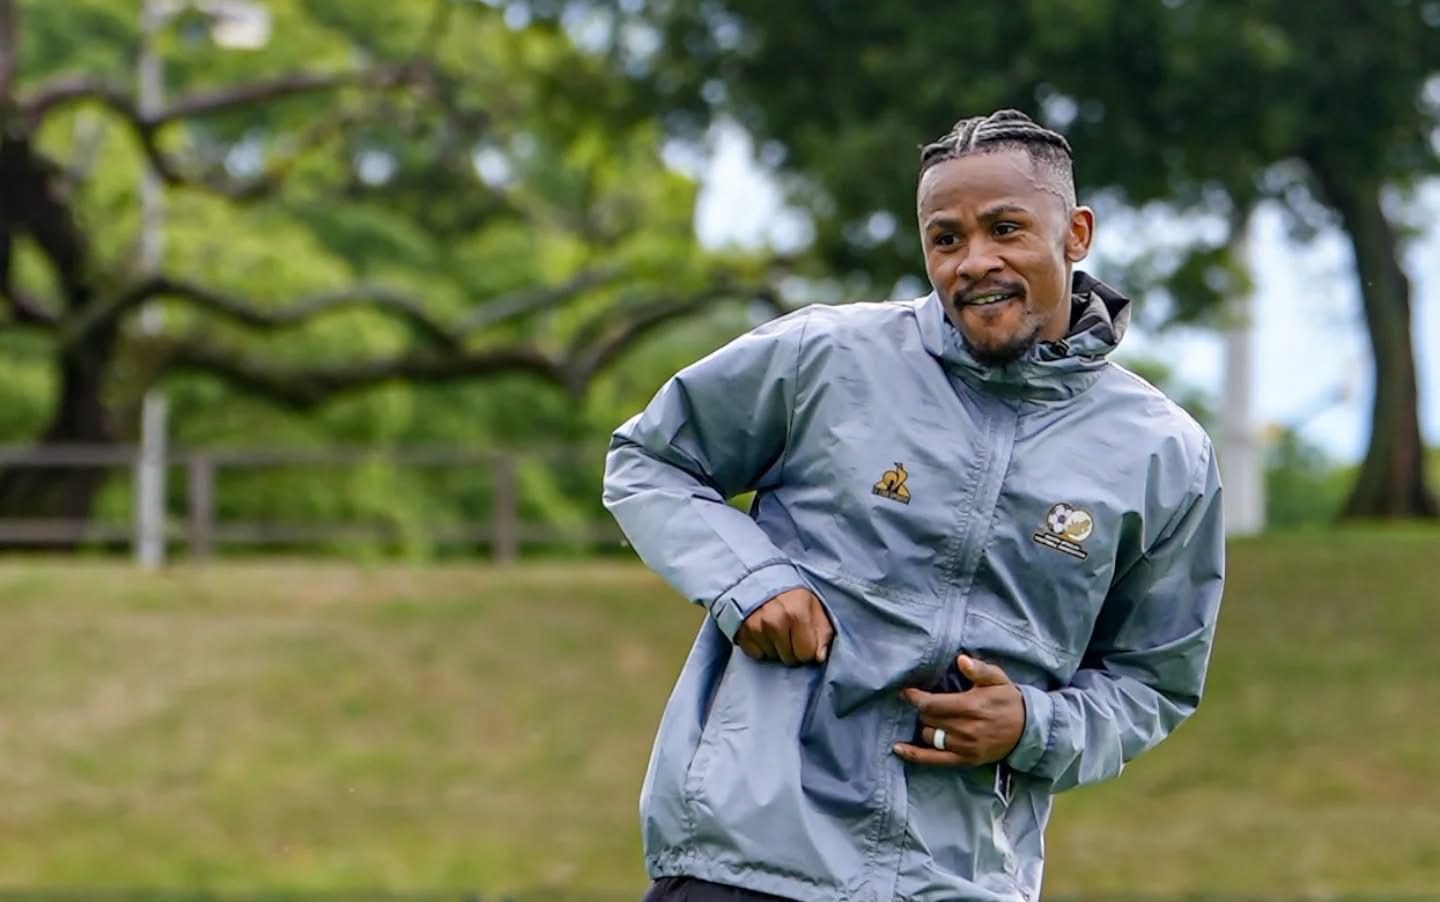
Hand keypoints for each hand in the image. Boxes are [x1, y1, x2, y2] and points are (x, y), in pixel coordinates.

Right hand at [736, 587, 833, 665]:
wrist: (760, 578)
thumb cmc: (791, 594)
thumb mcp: (814, 606)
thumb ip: (822, 633)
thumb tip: (820, 658)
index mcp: (796, 613)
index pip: (806, 655)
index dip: (808, 649)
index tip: (805, 638)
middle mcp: (774, 621)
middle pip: (789, 659)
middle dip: (792, 650)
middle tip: (790, 632)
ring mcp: (755, 627)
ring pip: (772, 657)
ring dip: (776, 648)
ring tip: (776, 630)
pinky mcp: (742, 632)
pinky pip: (756, 654)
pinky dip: (761, 647)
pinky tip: (764, 632)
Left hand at [893, 655, 1023, 766]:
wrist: (1028, 730)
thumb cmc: (1008, 700)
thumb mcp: (998, 679)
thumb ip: (979, 669)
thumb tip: (961, 659)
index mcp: (972, 706)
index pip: (933, 703)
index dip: (915, 697)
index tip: (904, 692)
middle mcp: (967, 729)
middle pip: (929, 718)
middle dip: (923, 709)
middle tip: (925, 703)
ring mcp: (965, 747)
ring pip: (930, 736)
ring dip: (925, 726)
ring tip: (928, 718)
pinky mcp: (965, 760)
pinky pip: (934, 760)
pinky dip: (914, 755)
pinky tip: (897, 748)